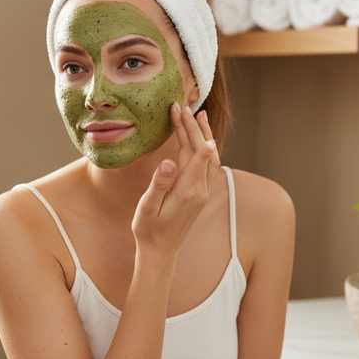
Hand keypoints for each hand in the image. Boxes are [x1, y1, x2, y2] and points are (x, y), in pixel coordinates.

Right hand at [132, 104, 220, 254]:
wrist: (160, 252)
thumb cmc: (148, 230)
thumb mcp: (147, 207)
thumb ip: (159, 184)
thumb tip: (169, 162)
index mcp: (187, 190)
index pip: (192, 152)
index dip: (188, 129)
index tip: (180, 110)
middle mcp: (200, 190)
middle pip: (202, 151)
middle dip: (194, 126)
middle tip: (184, 106)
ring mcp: (203, 193)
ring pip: (211, 158)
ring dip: (205, 135)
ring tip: (199, 115)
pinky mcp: (201, 195)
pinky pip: (210, 166)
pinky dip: (206, 148)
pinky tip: (202, 140)